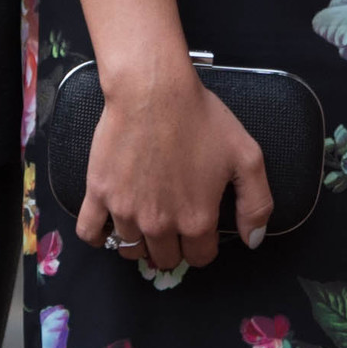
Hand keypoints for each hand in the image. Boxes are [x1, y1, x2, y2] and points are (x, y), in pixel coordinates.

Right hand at [73, 0, 270, 272]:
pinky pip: (90, 234)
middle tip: (175, 217)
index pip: (200, 257)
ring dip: (141, 241)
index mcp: (196, 220)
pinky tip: (112, 223)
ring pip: (131, 250)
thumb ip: (257, 204)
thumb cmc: (201, 118)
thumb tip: (253, 242)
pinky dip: (100, 234)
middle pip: (165, 258)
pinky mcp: (98, 195)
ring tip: (147, 215)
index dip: (204, 244)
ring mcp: (125, 212)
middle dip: (173, 245)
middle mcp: (159, 225)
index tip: (202, 226)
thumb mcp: (246, 156)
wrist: (153, 90)